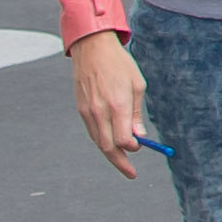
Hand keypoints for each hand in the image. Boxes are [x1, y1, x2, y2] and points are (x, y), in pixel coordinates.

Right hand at [69, 30, 149, 176]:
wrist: (92, 48)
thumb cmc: (120, 65)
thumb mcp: (137, 85)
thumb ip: (136, 114)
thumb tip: (138, 136)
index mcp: (117, 105)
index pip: (123, 140)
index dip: (133, 148)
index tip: (141, 147)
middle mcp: (99, 112)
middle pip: (108, 147)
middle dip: (120, 163)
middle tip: (131, 173)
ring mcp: (87, 111)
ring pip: (98, 141)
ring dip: (111, 154)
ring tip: (122, 161)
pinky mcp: (80, 108)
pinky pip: (92, 131)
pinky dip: (102, 140)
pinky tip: (111, 143)